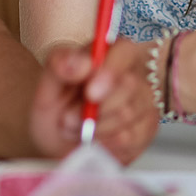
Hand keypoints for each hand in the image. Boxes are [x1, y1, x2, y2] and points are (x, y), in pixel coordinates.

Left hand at [28, 39, 157, 164]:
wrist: (58, 141)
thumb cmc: (56, 106)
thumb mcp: (47, 83)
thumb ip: (59, 65)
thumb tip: (82, 63)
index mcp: (111, 52)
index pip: (124, 51)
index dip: (110, 72)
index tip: (90, 94)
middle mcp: (134, 73)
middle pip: (129, 86)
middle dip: (94, 109)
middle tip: (67, 120)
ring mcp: (144, 102)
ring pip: (128, 115)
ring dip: (94, 129)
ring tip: (76, 130)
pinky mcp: (147, 128)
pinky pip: (131, 138)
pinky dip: (105, 144)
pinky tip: (93, 141)